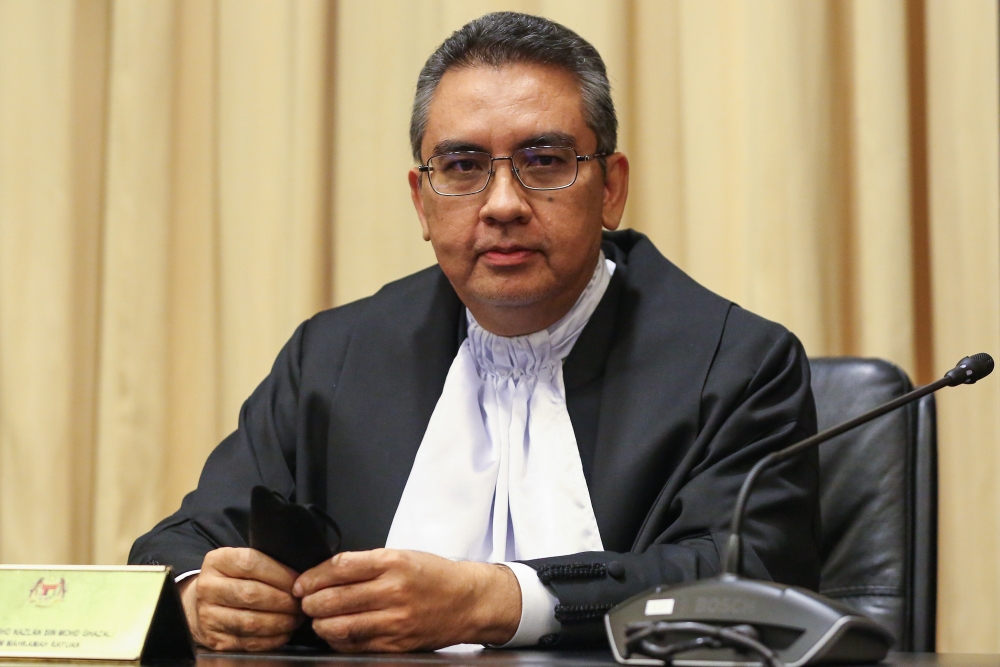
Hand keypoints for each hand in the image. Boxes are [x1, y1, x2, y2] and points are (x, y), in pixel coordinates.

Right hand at [179, 547, 304, 650]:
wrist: (201, 603)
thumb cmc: (233, 579)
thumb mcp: (240, 561)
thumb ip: (264, 563)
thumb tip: (300, 576)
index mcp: (217, 562)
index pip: (251, 563)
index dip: (279, 574)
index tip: (298, 582)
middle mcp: (208, 588)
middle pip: (251, 594)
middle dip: (283, 601)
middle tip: (301, 604)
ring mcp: (208, 615)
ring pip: (250, 621)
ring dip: (280, 622)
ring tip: (295, 619)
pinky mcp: (214, 638)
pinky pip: (247, 642)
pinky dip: (271, 639)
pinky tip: (283, 633)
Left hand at [293, 549, 520, 651]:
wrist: (467, 600)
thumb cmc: (433, 575)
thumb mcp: (402, 556)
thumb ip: (365, 564)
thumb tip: (325, 575)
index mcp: (393, 562)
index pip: (339, 567)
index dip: (313, 577)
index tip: (302, 583)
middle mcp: (393, 590)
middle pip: (334, 599)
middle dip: (311, 603)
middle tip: (305, 603)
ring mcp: (396, 620)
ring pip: (341, 626)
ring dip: (320, 624)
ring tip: (317, 619)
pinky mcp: (397, 643)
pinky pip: (357, 645)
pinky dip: (339, 641)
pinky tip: (336, 634)